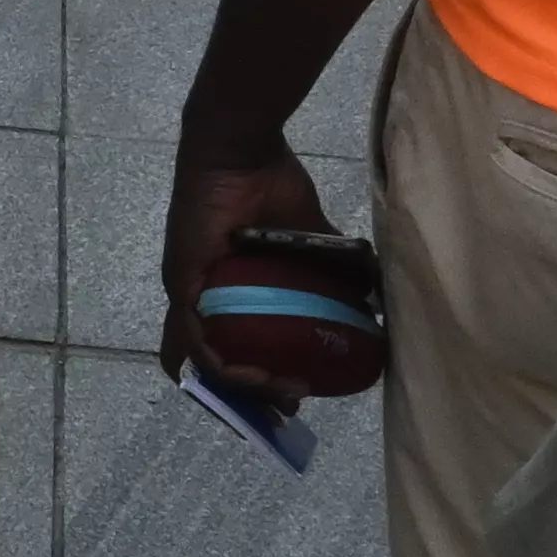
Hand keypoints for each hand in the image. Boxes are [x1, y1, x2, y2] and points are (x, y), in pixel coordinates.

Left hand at [156, 137, 336, 392]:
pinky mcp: (181, 283)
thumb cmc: (270, 184)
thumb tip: (375, 292)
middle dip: (253, 396)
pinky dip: (221, 364)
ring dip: (242, 386)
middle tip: (292, 407)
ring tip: (282, 393)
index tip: (296, 394)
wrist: (244, 150)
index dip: (257, 379)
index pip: (231, 348)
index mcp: (226, 288)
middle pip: (215, 366)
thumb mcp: (309, 236)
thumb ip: (334, 266)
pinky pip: (192, 338)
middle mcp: (200, 296)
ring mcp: (186, 292)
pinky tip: (254, 374)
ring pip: (203, 362)